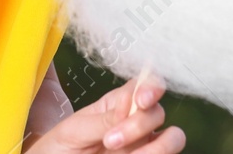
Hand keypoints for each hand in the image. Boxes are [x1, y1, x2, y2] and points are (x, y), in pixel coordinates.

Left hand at [25, 72, 183, 153]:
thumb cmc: (58, 149)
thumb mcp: (73, 131)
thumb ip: (101, 120)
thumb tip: (128, 105)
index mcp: (116, 105)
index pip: (145, 84)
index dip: (151, 87)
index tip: (141, 100)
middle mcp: (134, 123)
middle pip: (158, 112)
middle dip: (140, 124)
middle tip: (110, 141)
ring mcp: (142, 146)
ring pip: (174, 137)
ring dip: (158, 147)